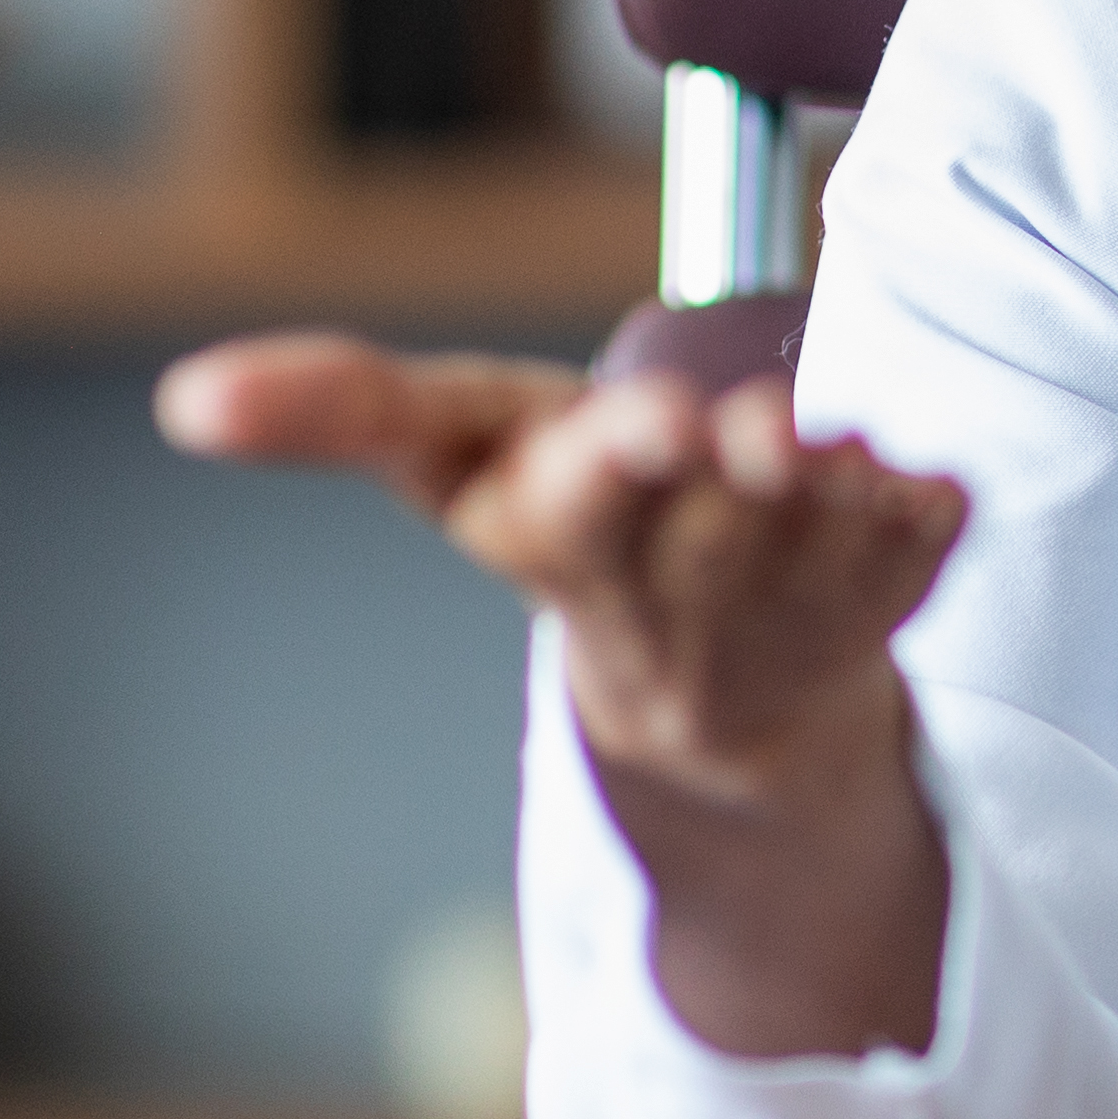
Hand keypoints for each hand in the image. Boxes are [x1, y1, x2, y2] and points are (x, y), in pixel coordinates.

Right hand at [158, 335, 965, 1055]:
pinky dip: (927, 519)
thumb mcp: (455, 456)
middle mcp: (672, 593)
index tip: (645, 429)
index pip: (565, 506)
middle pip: (700, 526)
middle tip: (742, 428)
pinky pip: (920, 557)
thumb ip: (341, 410)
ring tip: (829, 446)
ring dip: (830, 487)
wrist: (728, 718)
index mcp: (557, 538)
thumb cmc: (582, 529)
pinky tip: (931, 490)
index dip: (604, 468)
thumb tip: (186, 401)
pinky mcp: (891, 608)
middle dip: (724, 472)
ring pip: (816, 539)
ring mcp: (788, 613)